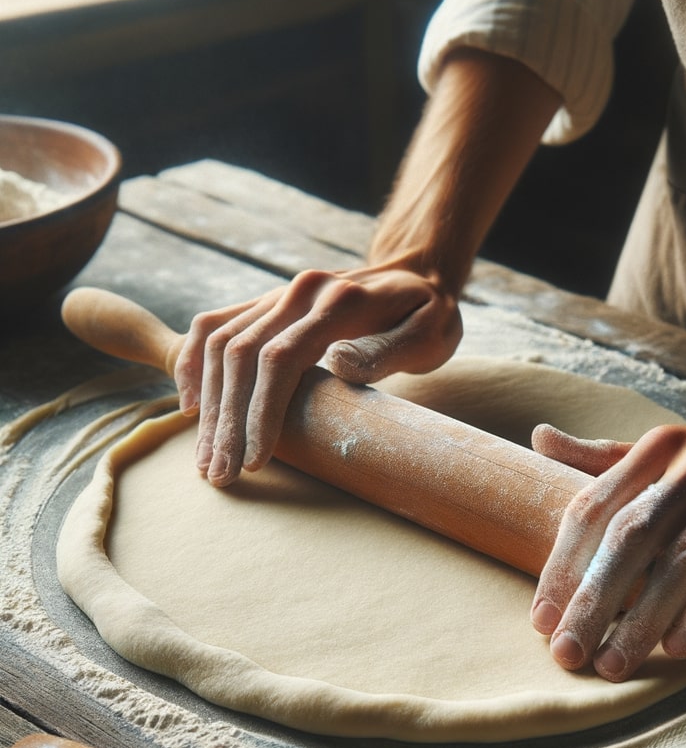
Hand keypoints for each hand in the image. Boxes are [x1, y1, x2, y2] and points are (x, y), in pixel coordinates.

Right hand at [174, 265, 461, 485]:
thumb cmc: (430, 314)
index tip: (255, 461)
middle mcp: (300, 291)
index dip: (262, 412)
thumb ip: (388, 350)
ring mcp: (279, 294)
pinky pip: (214, 326)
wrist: (417, 272)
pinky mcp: (268, 302)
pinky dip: (193, 364)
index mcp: (338, 301)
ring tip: (207, 458)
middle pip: (240, 354)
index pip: (281, 357)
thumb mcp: (430, 332)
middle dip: (227, 421)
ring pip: (220, 344)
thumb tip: (339, 364)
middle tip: (220, 475)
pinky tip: (192, 406)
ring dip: (208, 404)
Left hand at [529, 418, 685, 681]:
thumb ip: (606, 458)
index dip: (563, 566)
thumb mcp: (672, 451)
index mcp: (661, 447)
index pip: (595, 508)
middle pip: (632, 537)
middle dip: (593, 601)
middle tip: (567, 653)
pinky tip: (681, 646)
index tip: (542, 620)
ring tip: (614, 664)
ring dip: (644, 617)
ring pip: (684, 557)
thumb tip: (539, 438)